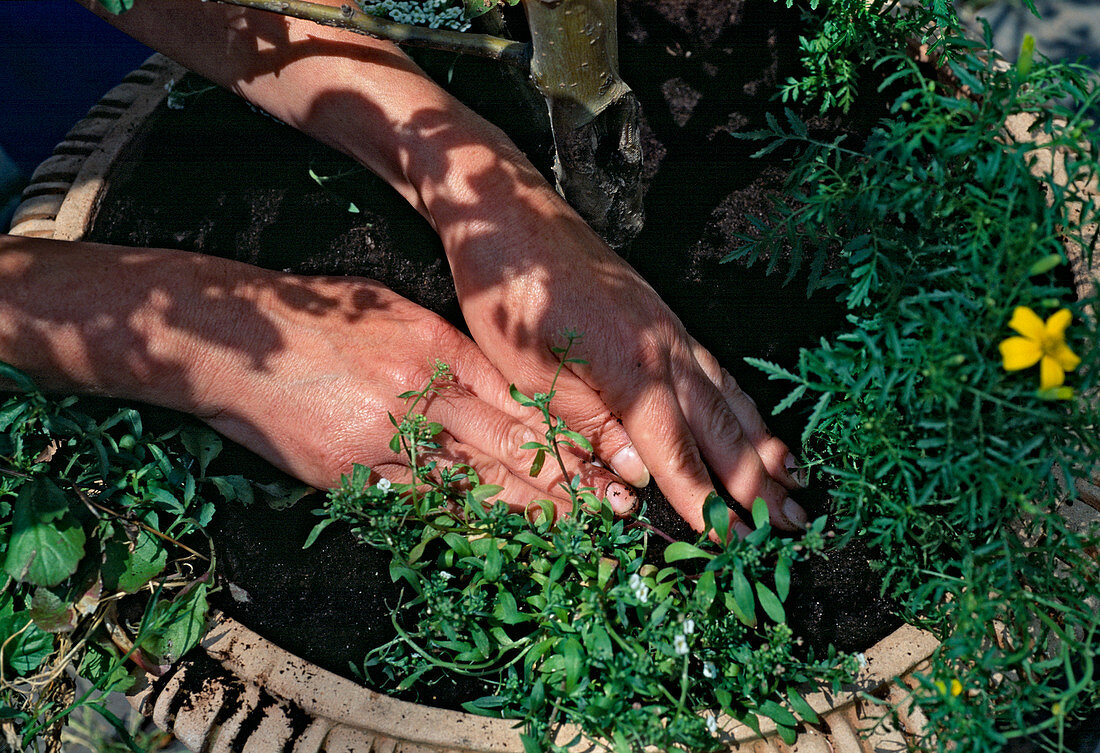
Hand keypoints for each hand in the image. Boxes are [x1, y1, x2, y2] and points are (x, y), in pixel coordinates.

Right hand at [190, 270, 635, 512]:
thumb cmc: (316, 319)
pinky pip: (417, 504)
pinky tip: (498, 540)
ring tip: (574, 533)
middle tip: (613, 510)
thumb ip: (446, 351)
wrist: (232, 338)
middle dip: (567, 481)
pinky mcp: (350, 472)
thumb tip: (493, 385)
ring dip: (528, 511)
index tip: (604, 460)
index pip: (520, 399)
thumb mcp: (393, 314)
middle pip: (510, 443)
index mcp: (437, 346)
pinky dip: (462, 523)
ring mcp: (387, 435)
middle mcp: (422, 391)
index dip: (567, 435)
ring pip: (473, 481)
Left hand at [438, 175, 805, 533]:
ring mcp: (672, 332)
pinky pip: (717, 372)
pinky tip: (755, 423)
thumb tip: (642, 476)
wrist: (512, 219)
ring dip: (765, 447)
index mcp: (632, 372)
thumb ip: (592, 429)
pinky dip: (745, 405)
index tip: (736, 547)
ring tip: (797, 484)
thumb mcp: (534, 378)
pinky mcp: (666, 319)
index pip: (678, 455)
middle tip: (795, 528)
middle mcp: (666, 352)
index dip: (707, 506)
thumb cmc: (511, 301)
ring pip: (730, 399)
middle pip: (723, 430)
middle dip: (759, 486)